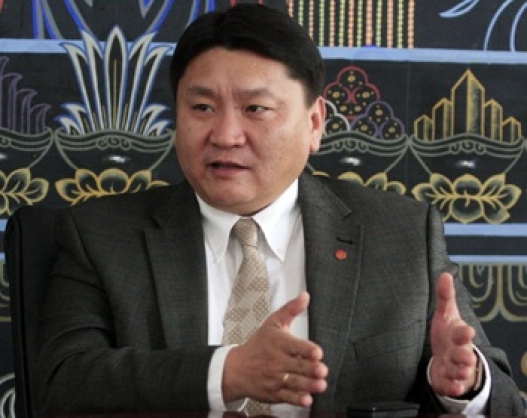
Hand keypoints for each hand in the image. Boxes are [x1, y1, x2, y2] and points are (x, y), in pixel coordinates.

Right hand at [222, 292, 327, 405]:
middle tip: (322, 370)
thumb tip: (306, 296)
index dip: (306, 349)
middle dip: (311, 369)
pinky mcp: (274, 393)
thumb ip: (291, 310)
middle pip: (297, 365)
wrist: (236, 368)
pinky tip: (307, 399)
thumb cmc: (258, 344)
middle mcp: (276, 361)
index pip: (294, 346)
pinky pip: (287, 397)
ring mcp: (275, 378)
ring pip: (295, 382)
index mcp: (278, 342)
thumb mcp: (273, 323)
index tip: (317, 353)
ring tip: (321, 385)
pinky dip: (297, 400)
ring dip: (309, 385)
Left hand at [429, 272, 478, 397]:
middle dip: (465, 356)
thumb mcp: (445, 314)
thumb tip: (445, 274)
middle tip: (466, 357)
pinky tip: (453, 388)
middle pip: (464, 354)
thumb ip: (445, 296)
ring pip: (459, 371)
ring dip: (459, 372)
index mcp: (458, 335)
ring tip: (459, 371)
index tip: (468, 330)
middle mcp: (459, 352)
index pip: (462, 333)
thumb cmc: (448, 334)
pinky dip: (453, 387)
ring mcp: (455, 368)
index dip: (464, 332)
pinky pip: (452, 386)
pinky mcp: (449, 381)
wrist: (448, 359)